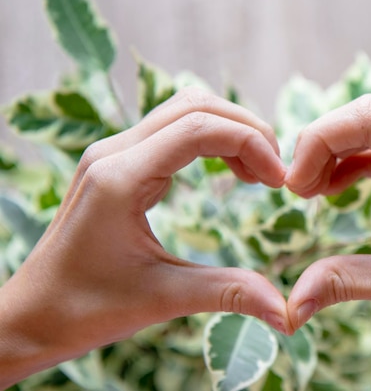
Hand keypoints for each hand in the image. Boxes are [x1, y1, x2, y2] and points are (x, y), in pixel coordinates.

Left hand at [0, 88, 288, 384]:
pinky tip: (229, 172)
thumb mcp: (162, 299)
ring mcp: (113, 153)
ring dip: (229, 130)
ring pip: (184, 110)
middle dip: (246, 130)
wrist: (34, 314)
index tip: (280, 181)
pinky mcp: (118, 163)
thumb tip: (287, 314)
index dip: (250, 144)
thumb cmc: (86, 308)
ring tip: (258, 172)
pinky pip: (172, 130)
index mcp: (120, 179)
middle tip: (276, 173)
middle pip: (195, 105)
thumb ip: (229, 293)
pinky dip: (211, 141)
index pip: (198, 128)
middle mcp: (114, 153)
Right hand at [285, 95, 370, 389]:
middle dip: (325, 144)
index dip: (319, 140)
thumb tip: (291, 305)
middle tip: (297, 188)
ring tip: (312, 190)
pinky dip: (366, 161)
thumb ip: (345, 281)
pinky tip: (341, 185)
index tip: (293, 185)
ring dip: (343, 151)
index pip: (370, 117)